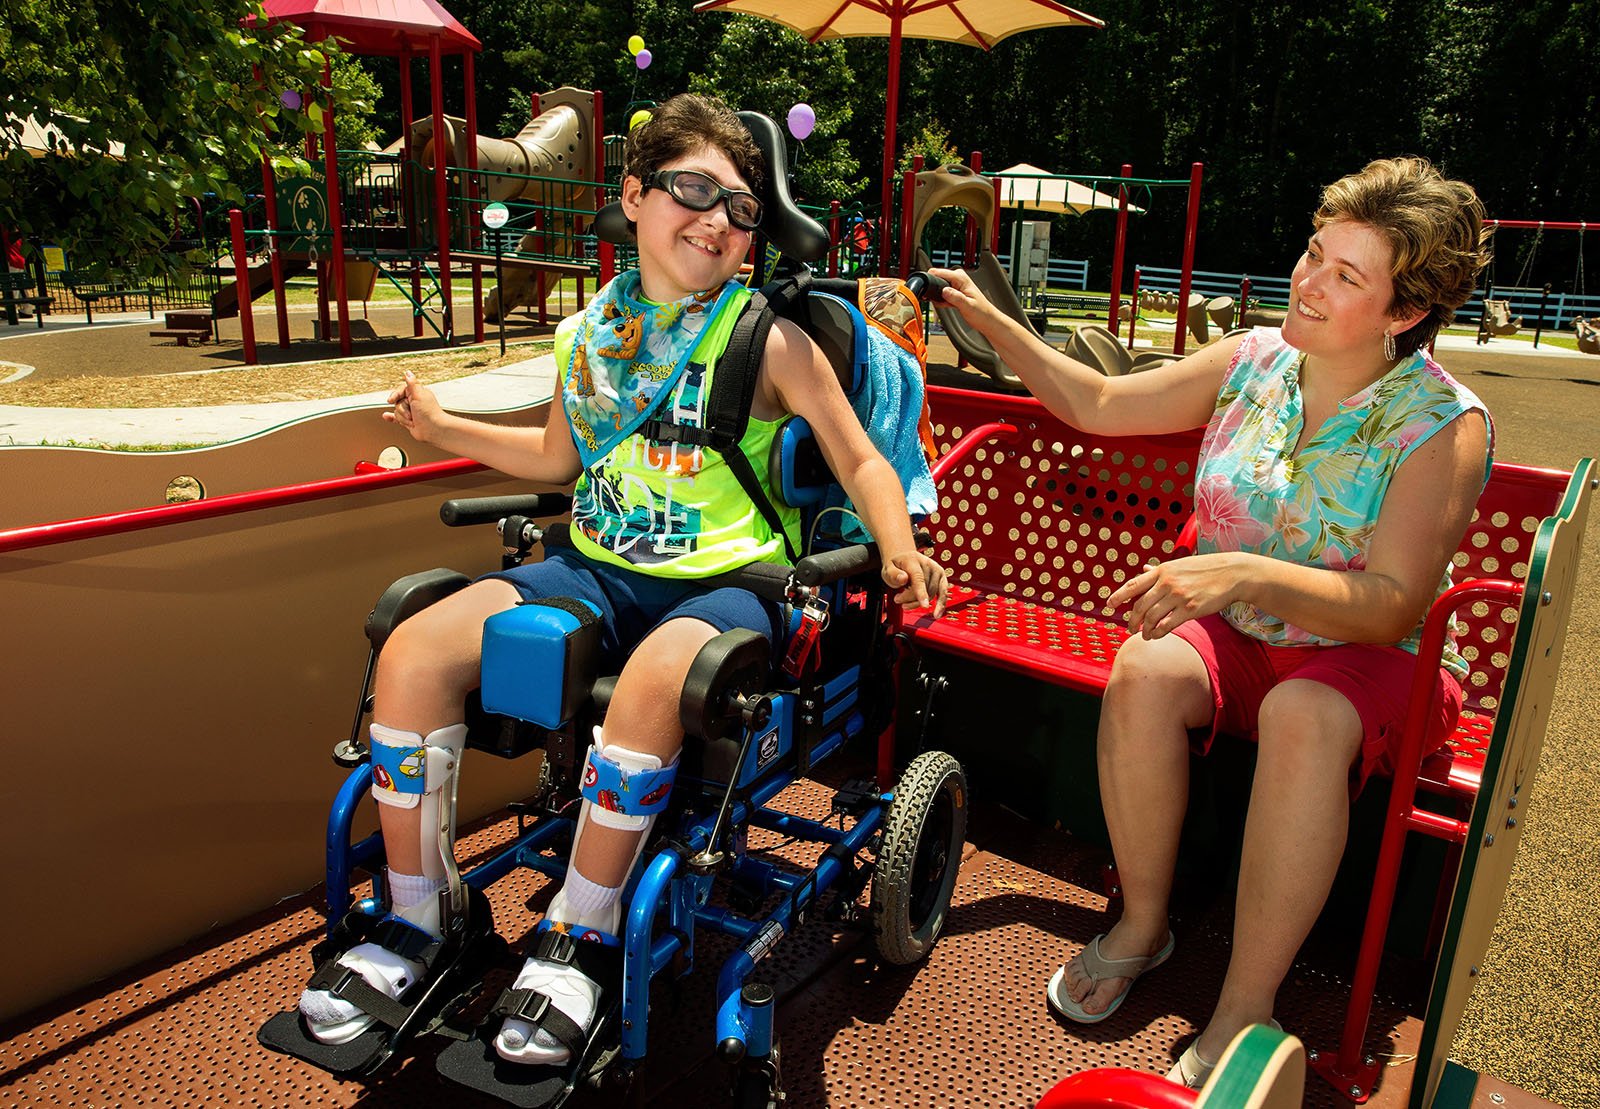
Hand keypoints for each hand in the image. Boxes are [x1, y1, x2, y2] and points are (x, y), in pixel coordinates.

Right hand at [382, 370, 443, 442]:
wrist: (434, 430)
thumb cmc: (429, 413)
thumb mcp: (419, 395)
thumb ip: (412, 384)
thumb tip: (408, 372)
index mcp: (417, 393)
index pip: (400, 390)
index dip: (395, 395)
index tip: (391, 400)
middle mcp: (414, 401)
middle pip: (398, 402)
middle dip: (402, 409)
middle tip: (412, 413)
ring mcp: (411, 412)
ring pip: (397, 412)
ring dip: (403, 418)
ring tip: (412, 420)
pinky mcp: (408, 421)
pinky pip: (396, 418)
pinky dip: (391, 417)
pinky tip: (386, 416)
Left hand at [882, 551, 948, 616]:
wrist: (905, 558)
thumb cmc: (897, 565)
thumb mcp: (888, 568)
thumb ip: (893, 574)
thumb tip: (903, 579)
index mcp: (913, 560)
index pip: (919, 578)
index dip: (921, 592)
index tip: (924, 605)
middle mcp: (928, 564)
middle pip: (923, 588)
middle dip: (910, 599)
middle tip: (898, 599)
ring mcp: (936, 571)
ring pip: (931, 594)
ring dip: (918, 602)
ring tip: (906, 602)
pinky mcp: (942, 578)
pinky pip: (943, 594)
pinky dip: (940, 605)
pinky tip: (937, 614)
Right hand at [928, 267, 1002, 332]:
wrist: (986, 319)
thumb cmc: (981, 313)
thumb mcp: (967, 306)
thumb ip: (955, 297)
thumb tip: (944, 290)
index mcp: (960, 278)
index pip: (938, 272)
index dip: (931, 282)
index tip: (930, 293)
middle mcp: (957, 277)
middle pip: (936, 278)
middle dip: (934, 291)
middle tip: (944, 302)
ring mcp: (955, 283)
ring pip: (937, 286)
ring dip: (938, 297)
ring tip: (949, 305)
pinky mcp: (954, 290)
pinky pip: (941, 293)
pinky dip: (941, 300)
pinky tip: (949, 305)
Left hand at [1110, 553, 1239, 639]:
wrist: (1233, 574)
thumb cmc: (1205, 569)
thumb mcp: (1179, 565)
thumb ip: (1159, 571)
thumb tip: (1143, 569)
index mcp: (1162, 571)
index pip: (1133, 585)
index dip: (1119, 596)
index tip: (1109, 605)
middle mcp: (1167, 583)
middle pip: (1140, 606)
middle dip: (1132, 620)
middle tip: (1129, 628)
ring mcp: (1178, 596)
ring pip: (1152, 618)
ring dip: (1145, 630)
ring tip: (1145, 635)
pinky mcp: (1191, 609)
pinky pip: (1167, 625)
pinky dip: (1159, 633)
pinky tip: (1157, 636)